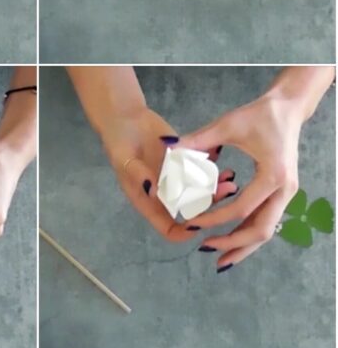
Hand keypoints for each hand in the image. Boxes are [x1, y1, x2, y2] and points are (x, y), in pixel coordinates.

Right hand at [101, 108, 236, 242]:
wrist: (125, 116)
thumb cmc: (118, 140)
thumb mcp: (123, 158)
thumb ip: (139, 174)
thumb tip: (154, 192)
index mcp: (147, 200)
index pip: (167, 227)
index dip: (183, 232)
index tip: (200, 225)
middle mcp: (165, 193)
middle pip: (190, 211)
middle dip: (208, 206)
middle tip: (225, 192)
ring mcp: (176, 177)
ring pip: (199, 192)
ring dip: (215, 189)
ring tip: (229, 179)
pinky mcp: (183, 161)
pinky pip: (201, 171)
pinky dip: (213, 171)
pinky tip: (224, 165)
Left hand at [177, 94, 302, 269]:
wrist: (287, 109)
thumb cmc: (258, 115)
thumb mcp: (226, 125)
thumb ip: (198, 139)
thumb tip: (169, 148)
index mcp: (272, 175)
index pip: (241, 208)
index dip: (215, 218)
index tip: (192, 223)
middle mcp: (285, 190)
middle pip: (261, 230)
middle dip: (233, 243)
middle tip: (205, 250)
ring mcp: (287, 194)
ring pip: (267, 230)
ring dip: (243, 245)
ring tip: (219, 258)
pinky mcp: (282, 192)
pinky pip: (266, 219)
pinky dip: (249, 232)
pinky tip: (230, 238)